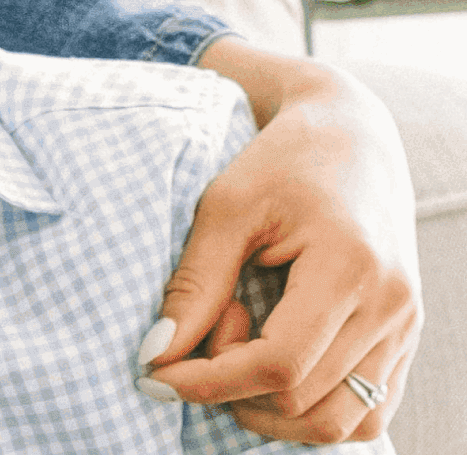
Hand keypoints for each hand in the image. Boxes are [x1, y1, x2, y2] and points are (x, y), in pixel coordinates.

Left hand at [140, 39, 419, 443]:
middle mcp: (391, 307)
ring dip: (271, 408)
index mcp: (351, 267)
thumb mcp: (225, 208)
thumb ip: (195, 284)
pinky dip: (310, 410)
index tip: (158, 373)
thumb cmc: (282, 163)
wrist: (351, 138)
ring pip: (338, 423)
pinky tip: (268, 364)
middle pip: (303, 400)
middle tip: (214, 322)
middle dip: (235, 384)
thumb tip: (157, 354)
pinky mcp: (405, 340)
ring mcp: (405, 328)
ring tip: (242, 341)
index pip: (281, 364)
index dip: (211, 380)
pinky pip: (365, 412)